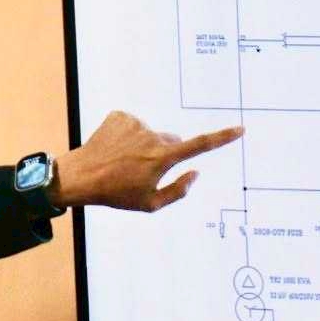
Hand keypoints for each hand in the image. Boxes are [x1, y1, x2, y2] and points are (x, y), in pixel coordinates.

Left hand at [52, 112, 242, 211]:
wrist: (80, 176)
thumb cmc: (116, 194)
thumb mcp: (149, 204)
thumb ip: (178, 191)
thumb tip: (195, 173)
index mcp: (162, 158)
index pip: (200, 146)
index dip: (222, 138)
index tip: (239, 129)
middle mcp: (152, 137)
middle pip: (172, 141)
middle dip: (165, 152)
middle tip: (143, 170)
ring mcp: (135, 124)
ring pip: (151, 134)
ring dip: (143, 145)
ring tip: (123, 161)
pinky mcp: (120, 116)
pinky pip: (132, 125)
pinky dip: (127, 135)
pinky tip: (114, 148)